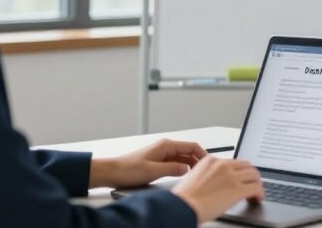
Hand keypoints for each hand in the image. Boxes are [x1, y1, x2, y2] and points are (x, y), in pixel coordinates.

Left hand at [89, 138, 206, 187]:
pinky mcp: (157, 161)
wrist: (112, 172)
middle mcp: (165, 147)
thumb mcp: (154, 171)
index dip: (202, 154)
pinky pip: (174, 162)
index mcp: (166, 145)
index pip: (191, 146)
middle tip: (204, 172)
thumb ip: (173, 168)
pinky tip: (182, 176)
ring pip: (182, 158)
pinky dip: (181, 168)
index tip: (209, 163)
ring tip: (195, 175)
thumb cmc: (128, 169)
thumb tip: (187, 168)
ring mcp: (161, 154)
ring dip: (189, 165)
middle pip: (188, 152)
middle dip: (197, 160)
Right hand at [172, 156, 264, 223]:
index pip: (233, 162)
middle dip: (250, 176)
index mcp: (211, 160)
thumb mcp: (194, 178)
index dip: (239, 172)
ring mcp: (231, 176)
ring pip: (254, 175)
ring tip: (255, 193)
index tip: (241, 178)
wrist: (182, 207)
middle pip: (247, 165)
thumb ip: (208, 175)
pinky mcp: (237, 189)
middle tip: (251, 185)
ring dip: (256, 184)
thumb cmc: (184, 199)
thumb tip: (218, 183)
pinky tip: (257, 199)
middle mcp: (222, 165)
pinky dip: (259, 193)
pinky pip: (256, 188)